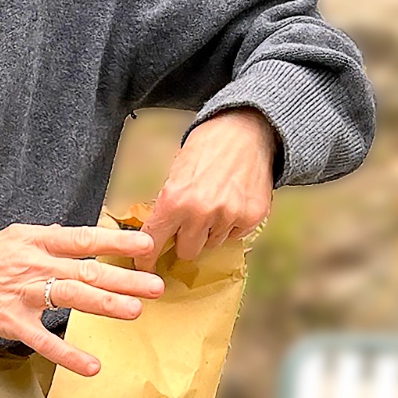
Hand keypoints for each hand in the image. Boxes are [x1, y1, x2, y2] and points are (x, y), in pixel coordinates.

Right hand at [0, 222, 163, 377]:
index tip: (145, 244)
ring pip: (71, 298)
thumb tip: (68, 234)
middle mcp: (31, 263)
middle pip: (86, 271)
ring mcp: (20, 293)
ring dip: (106, 306)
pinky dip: (68, 355)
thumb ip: (40, 241)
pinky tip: (91, 366)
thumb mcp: (6, 240)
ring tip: (135, 313)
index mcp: (32, 240)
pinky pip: (44, 341)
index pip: (82, 238)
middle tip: (156, 286)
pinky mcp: (7, 322)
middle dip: (124, 279)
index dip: (115, 241)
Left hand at [143, 108, 276, 261]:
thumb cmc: (206, 148)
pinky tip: (232, 202)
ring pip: (212, 244)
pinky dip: (231, 225)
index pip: (154, 242)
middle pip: (187, 252)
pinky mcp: (251, 217)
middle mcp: (201, 213)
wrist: (246, 131)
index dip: (147, 258)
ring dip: (210, 232)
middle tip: (190, 223)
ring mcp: (228, 216)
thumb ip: (168, 205)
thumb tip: (157, 235)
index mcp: (175, 200)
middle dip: (186, 242)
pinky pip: (234, 236)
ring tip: (214, 204)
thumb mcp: (175, 173)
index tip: (145, 266)